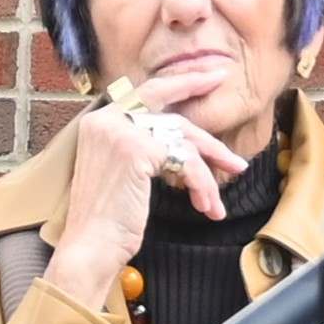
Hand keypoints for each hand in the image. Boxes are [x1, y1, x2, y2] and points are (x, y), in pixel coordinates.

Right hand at [43, 79, 247, 317]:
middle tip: (234, 138)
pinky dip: (201, 185)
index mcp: (99, 121)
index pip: (148, 92)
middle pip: (171, 114)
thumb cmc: (106, 220)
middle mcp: (107, 119)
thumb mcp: (122, 174)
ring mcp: (121, 132)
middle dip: (208, 125)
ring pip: (183, 142)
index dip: (183, 82)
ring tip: (217, 201)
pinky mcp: (137, 150)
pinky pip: (186, 162)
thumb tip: (184, 141)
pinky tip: (206, 206)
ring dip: (208, 173)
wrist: (89, 248)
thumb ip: (143, 148)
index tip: (210, 76)